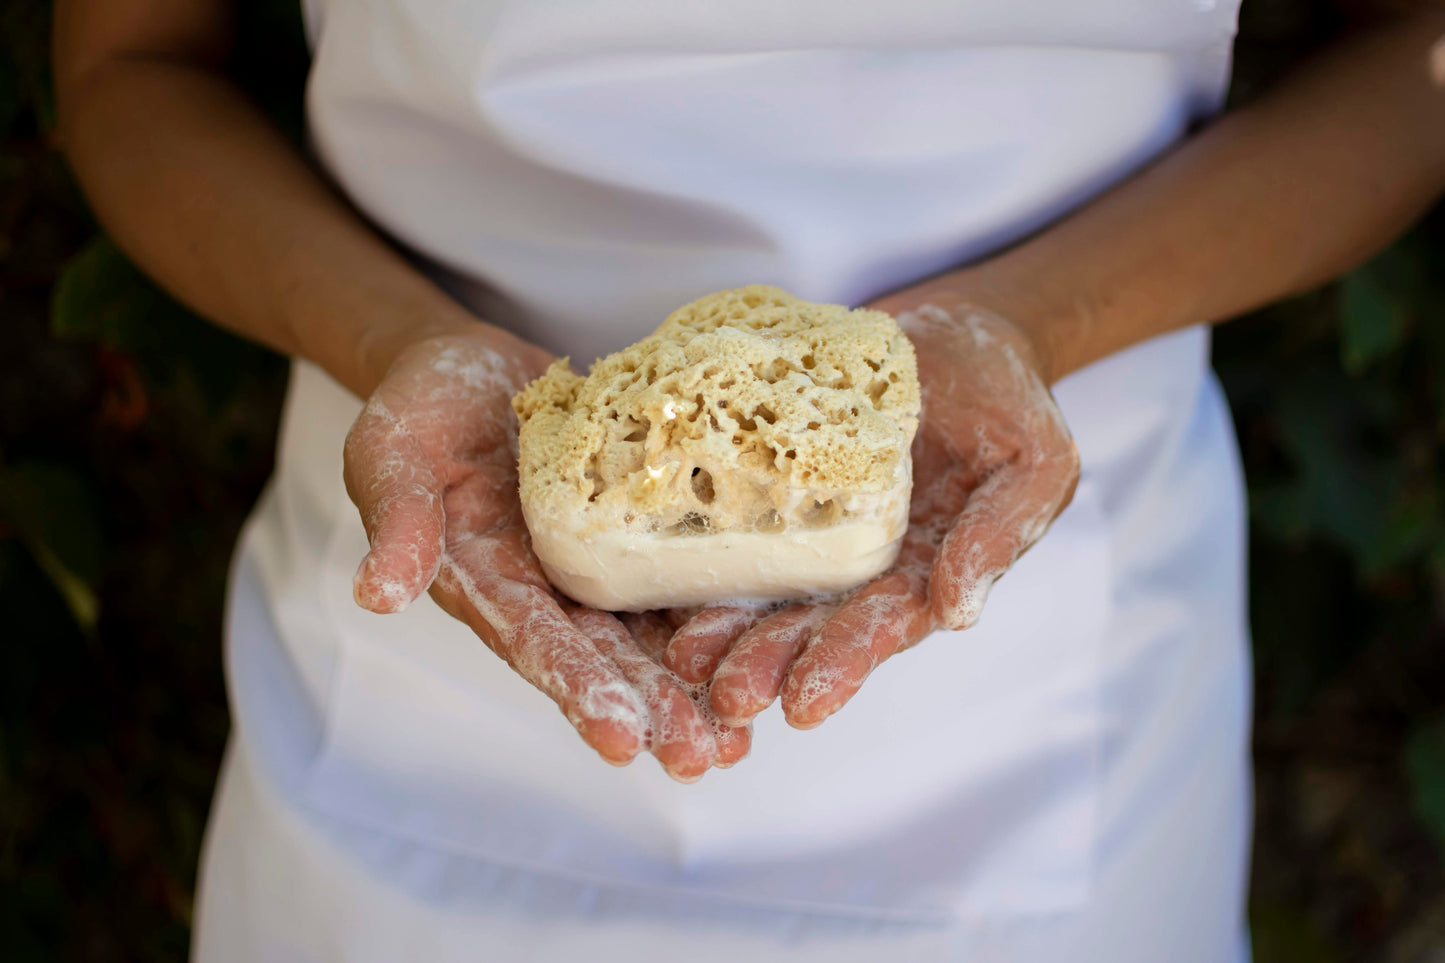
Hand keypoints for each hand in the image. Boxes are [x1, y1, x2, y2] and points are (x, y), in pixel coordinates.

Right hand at [343, 329, 748, 780]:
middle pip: (605, 656)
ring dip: (695, 682)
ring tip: (741, 734)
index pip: (534, 643)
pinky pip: (683, 569)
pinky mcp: (637, 528)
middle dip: (652, 709)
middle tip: (701, 757)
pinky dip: (721, 609)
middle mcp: (549, 588)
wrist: (471, 366)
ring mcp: (597, 563)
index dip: (576, 689)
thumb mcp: (390, 451)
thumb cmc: (420, 406)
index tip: (620, 740)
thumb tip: (377, 594)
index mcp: (488, 582)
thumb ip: (396, 521)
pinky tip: (769, 644)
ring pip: (652, 631)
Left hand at [662, 300, 1079, 729]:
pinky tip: (661, 577)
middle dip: (767, 661)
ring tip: (683, 657)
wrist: (958, 329)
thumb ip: (1000, 535)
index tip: (802, 705)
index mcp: (922, 571)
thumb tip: (958, 613)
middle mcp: (858, 563)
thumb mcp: (1036, 462)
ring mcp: (812, 524)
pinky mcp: (773, 479)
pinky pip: (732, 517)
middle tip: (724, 696)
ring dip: (724, 626)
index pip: (880, 627)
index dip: (842, 665)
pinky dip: (699, 550)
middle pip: (809, 623)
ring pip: (762, 585)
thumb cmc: (1010, 399)